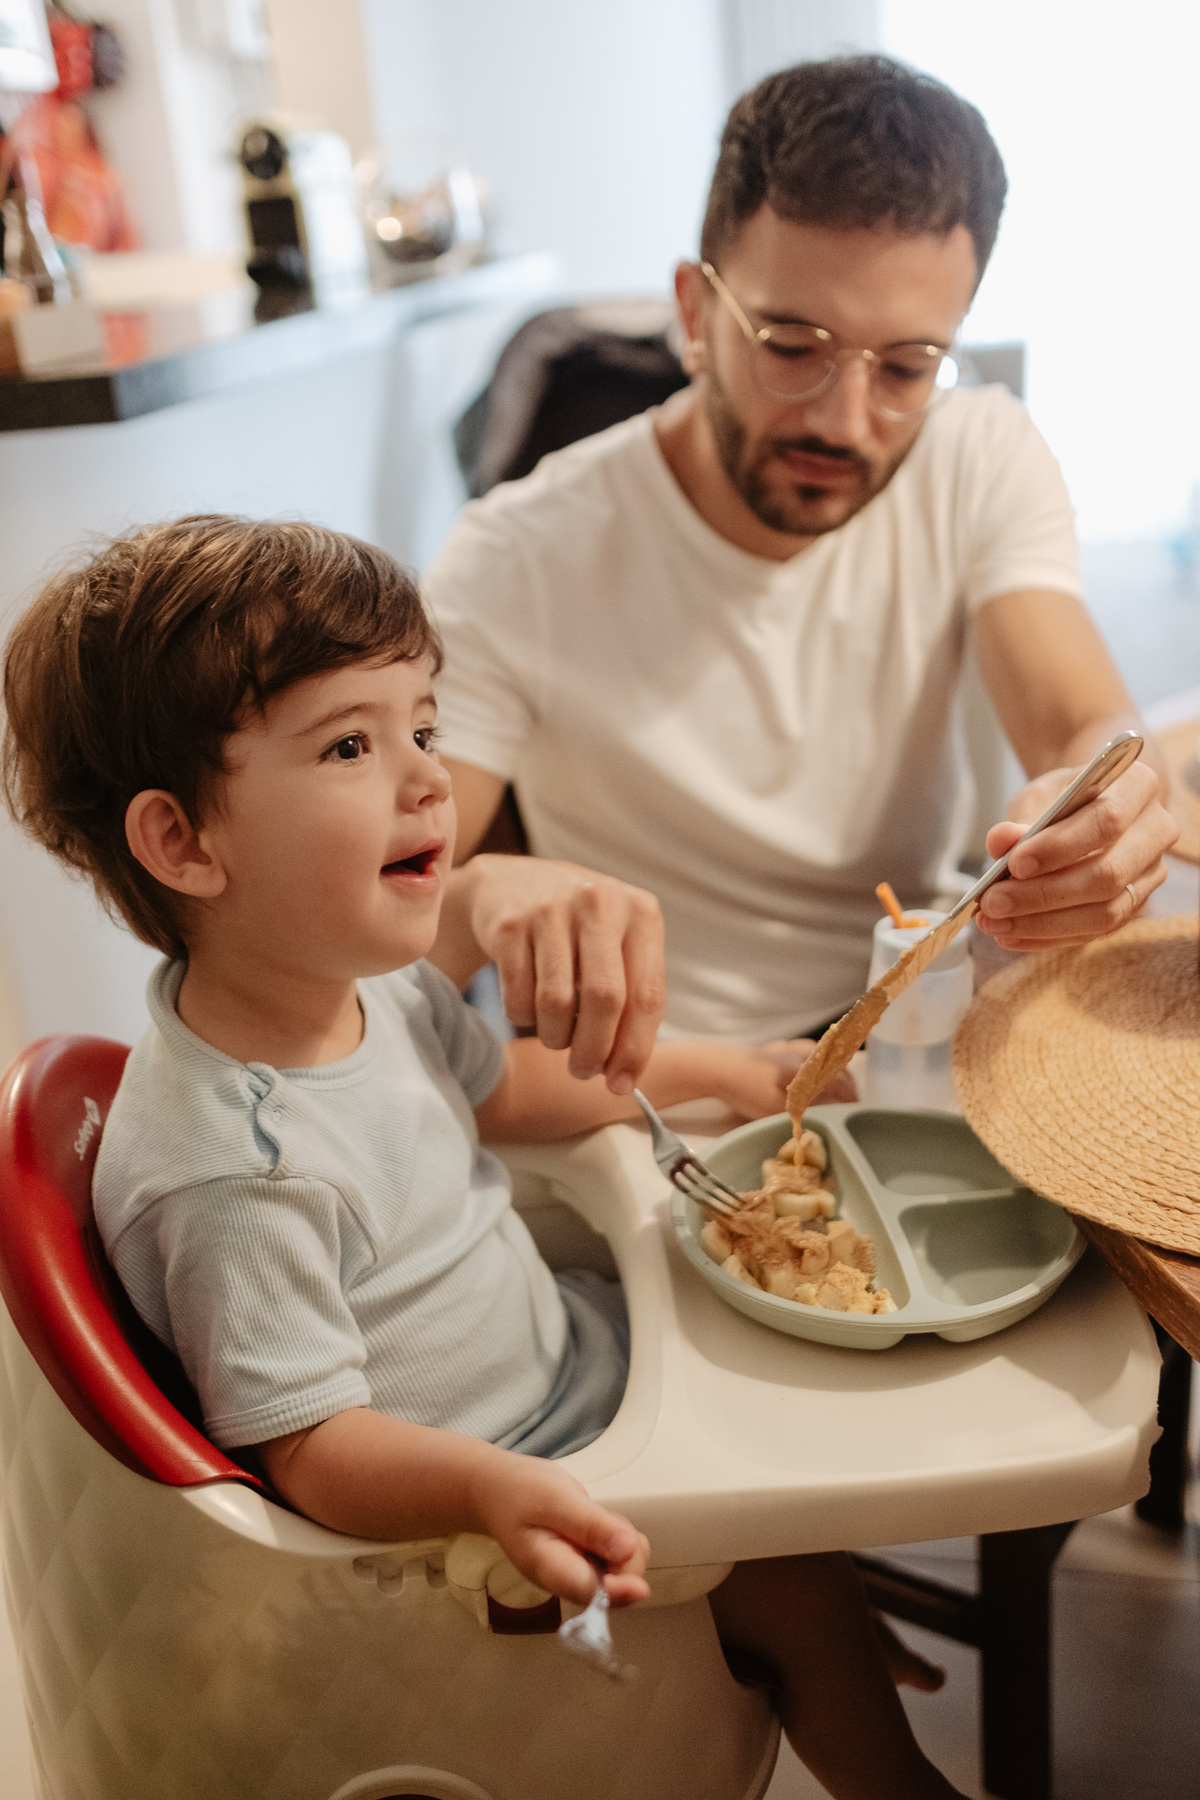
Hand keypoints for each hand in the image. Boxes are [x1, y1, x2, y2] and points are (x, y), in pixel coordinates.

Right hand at [463, 854, 665, 1093]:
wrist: (510, 885)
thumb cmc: (577, 930)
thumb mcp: (617, 946)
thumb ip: (629, 1001)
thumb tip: (624, 1075)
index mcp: (641, 913)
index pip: (647, 995)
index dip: (635, 1049)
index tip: (624, 1084)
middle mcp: (598, 904)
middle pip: (605, 1000)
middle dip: (594, 1050)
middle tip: (584, 1072)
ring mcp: (551, 910)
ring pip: (556, 1003)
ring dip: (556, 1038)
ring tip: (557, 1038)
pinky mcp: (509, 924)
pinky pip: (518, 996)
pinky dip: (522, 1019)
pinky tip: (528, 1010)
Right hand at [469, 1449, 650, 1608]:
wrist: (499, 1488)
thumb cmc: (519, 1493)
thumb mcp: (554, 1499)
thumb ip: (591, 1525)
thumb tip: (627, 1549)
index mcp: (552, 1572)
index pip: (594, 1595)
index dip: (621, 1588)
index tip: (637, 1574)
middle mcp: (571, 1580)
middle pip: (619, 1583)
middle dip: (625, 1551)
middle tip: (601, 1519)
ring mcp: (582, 1571)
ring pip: (627, 1567)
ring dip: (623, 1541)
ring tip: (593, 1517)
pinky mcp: (591, 1559)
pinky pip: (622, 1554)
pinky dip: (619, 1535)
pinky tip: (596, 1521)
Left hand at [711, 1039, 856, 1118]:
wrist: (716, 1067)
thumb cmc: (748, 1089)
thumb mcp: (780, 1109)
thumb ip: (808, 1110)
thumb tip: (832, 1115)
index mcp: (809, 1068)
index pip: (842, 1082)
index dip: (852, 1098)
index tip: (856, 1111)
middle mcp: (803, 1054)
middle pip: (835, 1065)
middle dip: (845, 1084)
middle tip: (847, 1102)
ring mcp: (788, 1048)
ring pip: (821, 1057)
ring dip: (830, 1072)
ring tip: (831, 1090)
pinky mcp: (774, 1050)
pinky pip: (804, 1055)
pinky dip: (812, 1065)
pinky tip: (805, 1075)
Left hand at [975, 760, 1177, 950]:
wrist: (1089, 807)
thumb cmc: (1065, 798)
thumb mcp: (1039, 796)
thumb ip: (1021, 819)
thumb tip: (1001, 842)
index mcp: (1138, 787)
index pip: (1107, 821)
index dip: (1060, 847)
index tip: (1014, 864)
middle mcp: (1156, 832)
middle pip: (1108, 875)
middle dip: (1044, 894)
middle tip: (993, 902)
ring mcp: (1151, 874)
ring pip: (1105, 913)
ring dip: (1043, 924)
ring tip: (995, 923)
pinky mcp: (1136, 906)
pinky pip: (1094, 932)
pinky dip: (1048, 936)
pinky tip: (1011, 934)